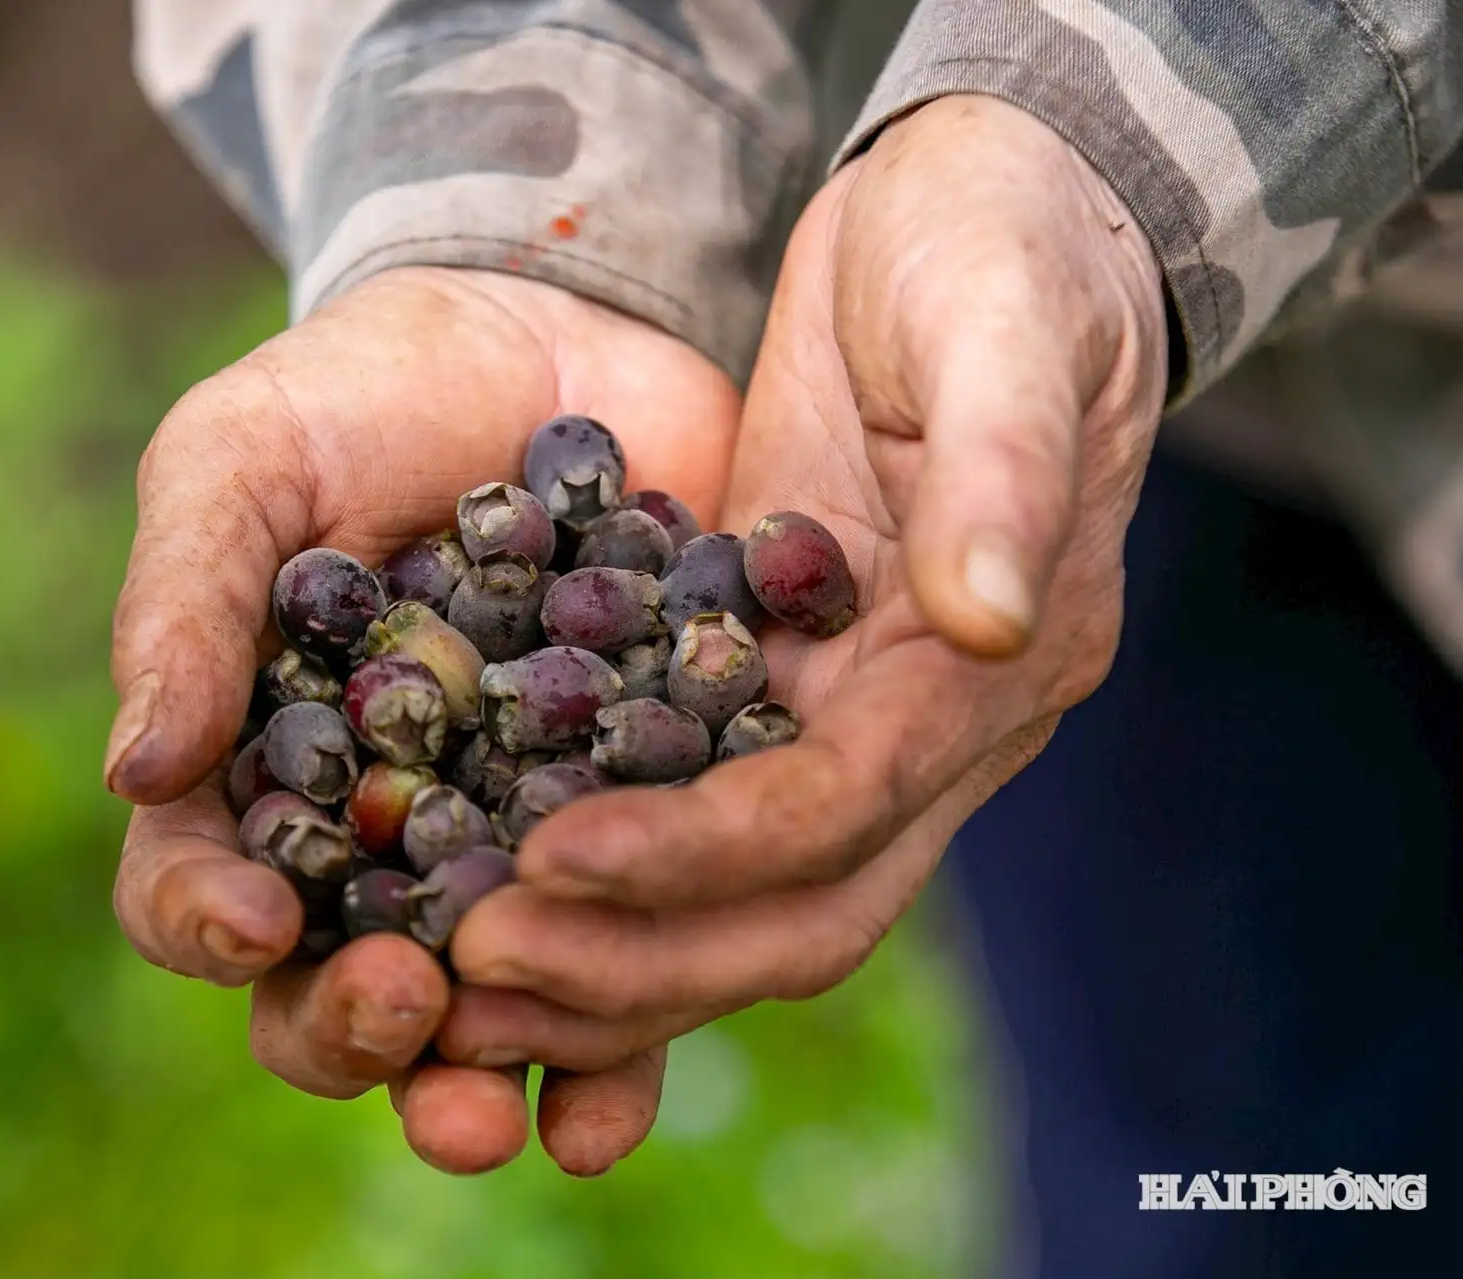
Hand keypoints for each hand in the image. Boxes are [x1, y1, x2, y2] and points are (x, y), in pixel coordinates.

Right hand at [105, 267, 738, 1173]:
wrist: (557, 329)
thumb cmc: (362, 389)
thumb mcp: (242, 459)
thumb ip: (186, 604)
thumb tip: (132, 770)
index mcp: (257, 774)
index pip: (196, 888)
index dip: (207, 922)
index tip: (252, 918)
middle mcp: (381, 843)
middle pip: (338, 990)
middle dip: (358, 1034)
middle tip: (401, 1009)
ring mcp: (518, 840)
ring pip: (493, 1007)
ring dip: (500, 1072)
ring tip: (519, 1110)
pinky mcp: (646, 816)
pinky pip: (642, 935)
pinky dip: (643, 1004)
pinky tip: (656, 1036)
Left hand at [435, 96, 1168, 1069]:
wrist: (974, 223)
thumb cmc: (999, 251)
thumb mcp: (1007, 327)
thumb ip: (1006, 468)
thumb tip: (985, 619)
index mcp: (996, 669)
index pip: (846, 807)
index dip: (706, 852)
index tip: (555, 858)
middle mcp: (930, 731)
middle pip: (792, 908)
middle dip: (637, 954)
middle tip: (472, 965)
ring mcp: (849, 719)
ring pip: (736, 898)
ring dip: (605, 954)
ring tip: (456, 977)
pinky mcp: (770, 683)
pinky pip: (685, 813)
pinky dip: (596, 873)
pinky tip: (476, 880)